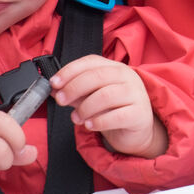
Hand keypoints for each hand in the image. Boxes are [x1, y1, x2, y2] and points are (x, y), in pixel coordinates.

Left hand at [51, 55, 167, 158]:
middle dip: (73, 88)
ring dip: (85, 108)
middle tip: (60, 100)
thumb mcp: (91, 98)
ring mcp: (136, 94)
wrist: (136, 131)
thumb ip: (75, 92)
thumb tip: (53, 89)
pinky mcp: (139, 114)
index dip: (70, 71)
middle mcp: (128, 77)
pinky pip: (116, 116)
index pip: (91, 61)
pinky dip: (98, 121)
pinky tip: (89, 125)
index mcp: (115, 68)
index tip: (54, 83)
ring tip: (76, 118)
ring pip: (105, 96)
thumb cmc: (113, 110)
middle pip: (97, 76)